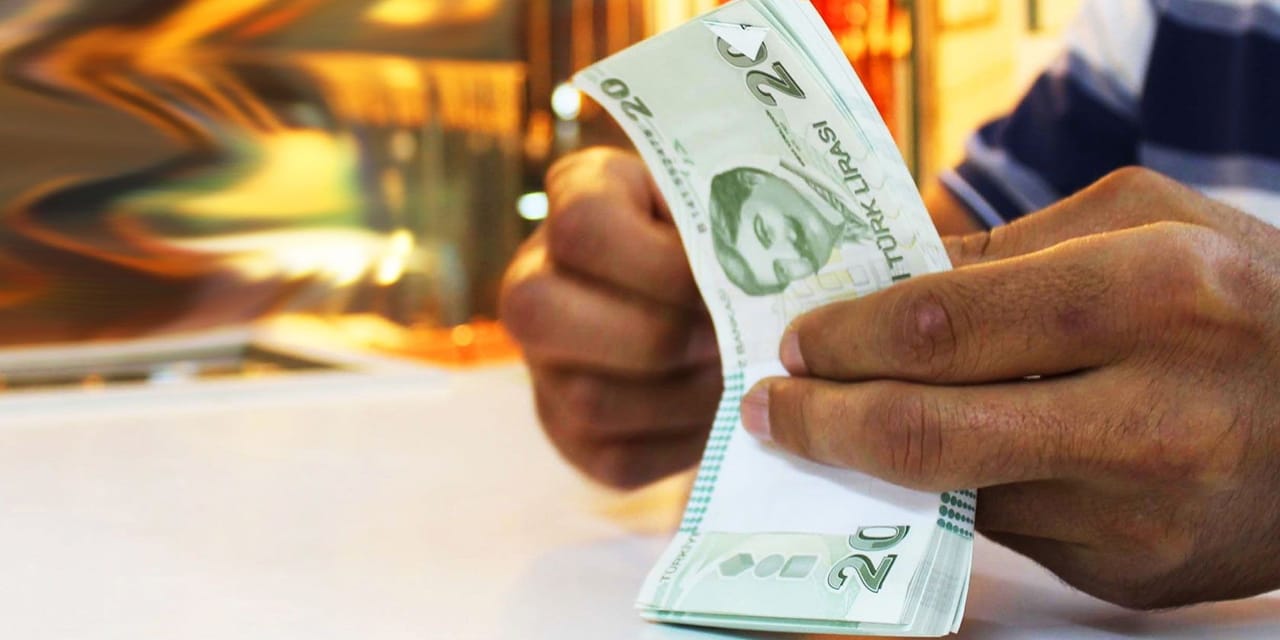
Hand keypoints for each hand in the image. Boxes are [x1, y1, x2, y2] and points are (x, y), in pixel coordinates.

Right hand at [501, 148, 721, 488]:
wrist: (710, 295)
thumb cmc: (728, 237)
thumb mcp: (726, 204)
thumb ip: (732, 230)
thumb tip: (764, 288)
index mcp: (578, 196)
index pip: (581, 228)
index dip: (660, 265)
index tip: (725, 280)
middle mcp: (533, 280)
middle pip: (546, 315)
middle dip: (660, 336)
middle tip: (727, 339)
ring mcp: (542, 365)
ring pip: (590, 399)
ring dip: (683, 398)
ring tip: (736, 376)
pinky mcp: (568, 434)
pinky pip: (617, 459)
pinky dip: (682, 445)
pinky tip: (718, 412)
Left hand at [741, 168, 1279, 607]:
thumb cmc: (1246, 298)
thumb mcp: (1146, 222)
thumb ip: (1009, 249)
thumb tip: (883, 287)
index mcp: (1156, 295)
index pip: (947, 325)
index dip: (848, 337)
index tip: (797, 341)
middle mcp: (1152, 417)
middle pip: (927, 434)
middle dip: (821, 422)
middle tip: (770, 406)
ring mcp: (1142, 514)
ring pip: (951, 494)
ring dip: (869, 461)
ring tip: (827, 425)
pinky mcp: (1132, 573)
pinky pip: (1002, 527)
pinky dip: (947, 491)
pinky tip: (923, 459)